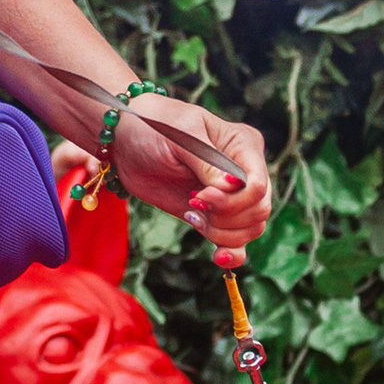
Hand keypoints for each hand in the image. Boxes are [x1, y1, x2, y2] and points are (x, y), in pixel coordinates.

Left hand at [110, 98, 272, 262]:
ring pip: (251, 228)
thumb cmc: (153, 126)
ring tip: (192, 216)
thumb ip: (207, 164)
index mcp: (243, 144)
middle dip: (226, 216)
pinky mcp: (213, 215)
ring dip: (222, 232)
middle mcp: (244, 171)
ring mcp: (230, 195)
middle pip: (259, 210)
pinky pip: (237, 241)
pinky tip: (218, 257)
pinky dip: (233, 253)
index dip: (233, 200)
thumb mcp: (181, 137)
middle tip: (193, 203)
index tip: (200, 196)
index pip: (258, 185)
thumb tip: (231, 188)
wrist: (125, 140)